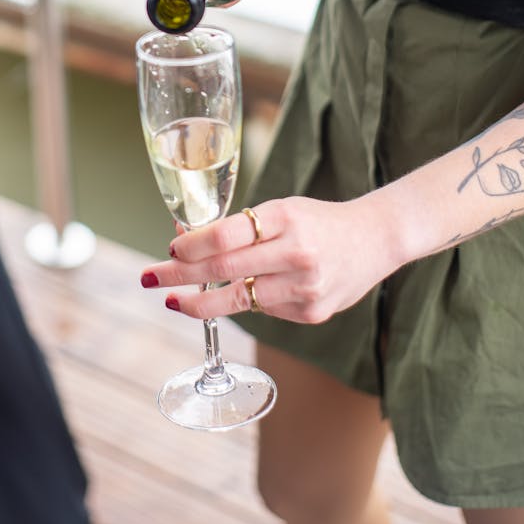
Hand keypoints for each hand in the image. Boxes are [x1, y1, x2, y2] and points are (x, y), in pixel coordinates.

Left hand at [140, 195, 403, 323]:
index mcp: (286, 218)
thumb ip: (240, 228)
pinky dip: (243, 302)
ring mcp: (304, 287)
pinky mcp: (311, 313)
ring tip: (174, 300)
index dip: (192, 245)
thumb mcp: (282, 210)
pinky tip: (236, 294)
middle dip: (179, 276)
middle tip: (148, 278)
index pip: (227, 234)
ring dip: (199, 301)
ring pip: (238, 300)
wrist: (375, 239)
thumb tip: (185, 241)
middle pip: (224, 267)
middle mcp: (296, 253)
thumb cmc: (318, 221)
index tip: (170, 249)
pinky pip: (264, 311)